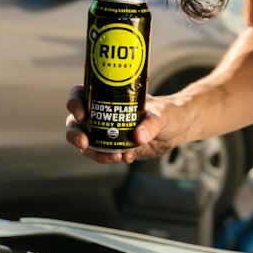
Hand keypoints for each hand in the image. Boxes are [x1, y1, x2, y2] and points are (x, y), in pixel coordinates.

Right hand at [65, 85, 188, 166]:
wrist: (178, 129)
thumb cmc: (169, 112)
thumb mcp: (163, 114)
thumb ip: (152, 123)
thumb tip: (138, 136)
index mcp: (108, 96)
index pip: (81, 94)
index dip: (75, 103)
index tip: (82, 114)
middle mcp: (102, 114)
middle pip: (76, 123)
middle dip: (74, 134)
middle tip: (83, 143)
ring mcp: (107, 133)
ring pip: (87, 143)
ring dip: (93, 152)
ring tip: (113, 157)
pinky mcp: (116, 148)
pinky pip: (103, 155)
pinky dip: (109, 158)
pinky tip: (126, 158)